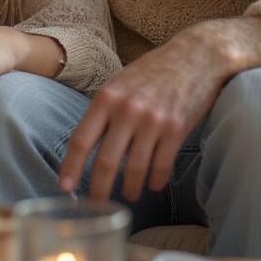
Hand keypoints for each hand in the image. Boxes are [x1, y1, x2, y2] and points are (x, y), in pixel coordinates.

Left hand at [59, 17, 260, 201]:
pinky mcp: (176, 129)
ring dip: (130, 188)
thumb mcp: (121, 82)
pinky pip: (162, 166)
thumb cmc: (154, 70)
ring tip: (129, 195)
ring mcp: (153, 120)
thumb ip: (105, 110)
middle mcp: (127, 109)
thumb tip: (88, 145)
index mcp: (107, 97)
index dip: (71, 167)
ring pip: (135, 169)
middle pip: (107, 161)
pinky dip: (155, 181)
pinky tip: (152, 184)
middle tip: (96, 204)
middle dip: (99, 189)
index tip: (64, 188)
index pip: (82, 139)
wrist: (196, 56)